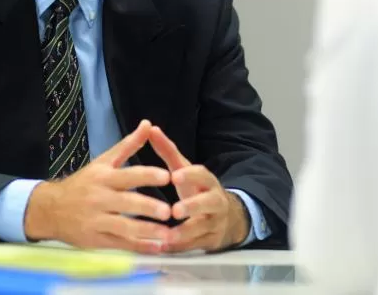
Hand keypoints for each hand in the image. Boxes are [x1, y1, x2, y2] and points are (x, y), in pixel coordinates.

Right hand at [23, 119, 172, 252]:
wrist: (50, 209)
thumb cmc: (83, 183)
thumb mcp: (103, 161)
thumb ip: (128, 145)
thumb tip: (148, 123)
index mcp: (104, 177)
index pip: (128, 175)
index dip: (147, 176)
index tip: (167, 176)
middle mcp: (100, 199)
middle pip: (127, 203)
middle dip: (148, 207)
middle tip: (168, 211)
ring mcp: (97, 221)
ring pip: (124, 227)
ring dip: (147, 231)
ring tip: (168, 235)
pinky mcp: (95, 240)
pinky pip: (120, 245)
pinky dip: (139, 247)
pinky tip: (156, 248)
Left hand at [149, 125, 249, 251]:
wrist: (227, 217)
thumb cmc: (197, 190)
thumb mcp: (185, 170)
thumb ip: (168, 152)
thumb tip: (150, 128)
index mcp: (207, 181)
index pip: (202, 175)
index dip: (190, 175)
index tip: (174, 176)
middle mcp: (215, 201)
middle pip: (208, 203)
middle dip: (193, 206)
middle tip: (175, 211)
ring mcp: (215, 223)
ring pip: (202, 229)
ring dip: (185, 233)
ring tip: (167, 237)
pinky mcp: (211, 242)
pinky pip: (196, 246)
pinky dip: (181, 248)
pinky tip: (165, 249)